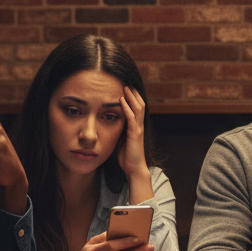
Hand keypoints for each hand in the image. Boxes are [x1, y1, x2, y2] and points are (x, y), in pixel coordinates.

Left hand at [116, 86, 152, 201]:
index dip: (133, 96)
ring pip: (138, 108)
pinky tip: (122, 101)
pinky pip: (132, 118)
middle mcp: (139, 125)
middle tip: (126, 82)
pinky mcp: (135, 135)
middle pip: (140, 104)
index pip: (137, 107)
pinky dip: (127, 108)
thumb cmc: (127, 155)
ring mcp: (138, 129)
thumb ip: (120, 129)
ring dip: (131, 97)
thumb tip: (112, 121)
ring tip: (125, 87)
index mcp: (136, 126)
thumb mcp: (122, 139)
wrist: (134, 168)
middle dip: (133, 93)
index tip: (126, 86)